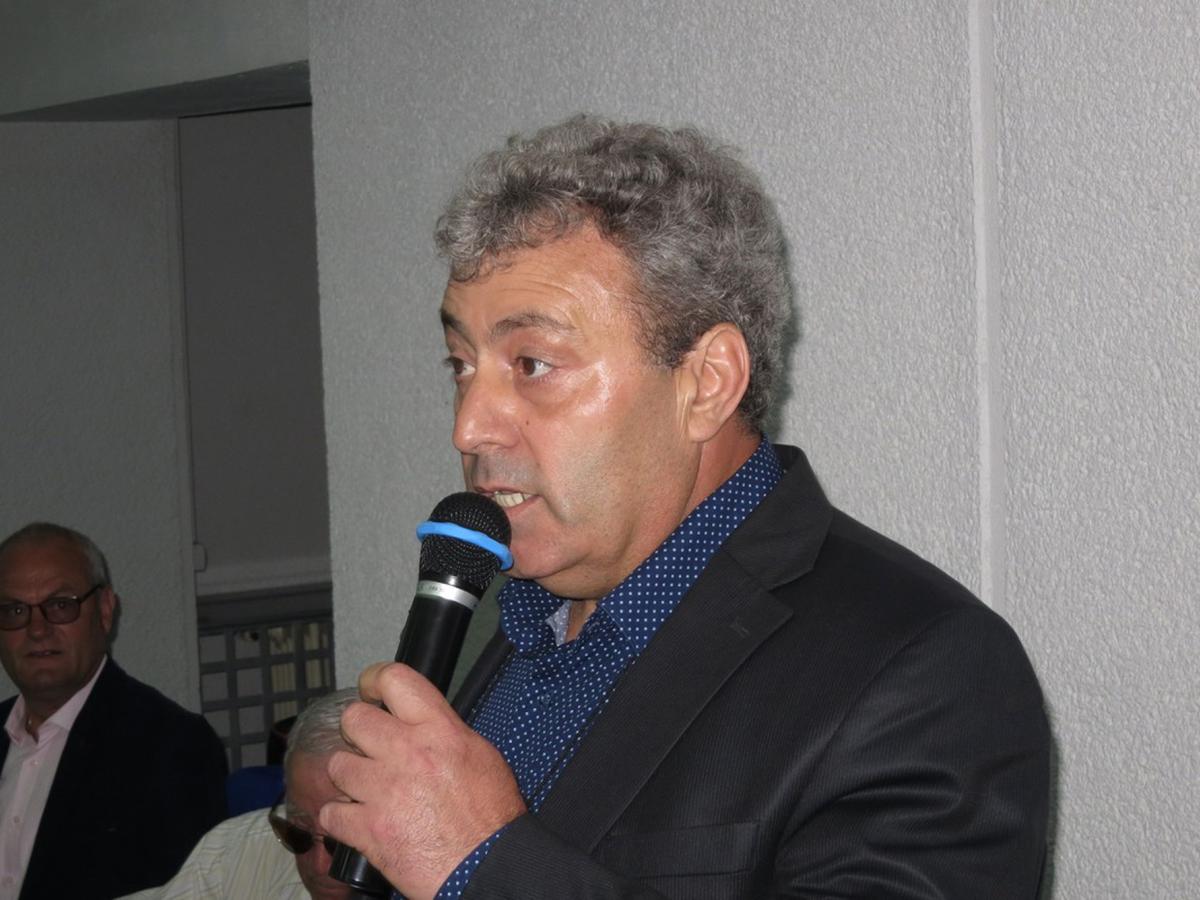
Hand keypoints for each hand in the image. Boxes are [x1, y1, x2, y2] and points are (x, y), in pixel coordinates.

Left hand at [319, 662, 526, 899]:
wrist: (488, 866)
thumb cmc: (492, 818)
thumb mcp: (481, 755)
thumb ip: (445, 731)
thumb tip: (422, 721)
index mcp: (438, 730)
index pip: (394, 679)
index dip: (374, 679)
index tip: (371, 690)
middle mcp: (407, 752)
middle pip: (353, 719)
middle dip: (358, 733)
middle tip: (370, 747)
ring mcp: (383, 790)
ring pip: (337, 765)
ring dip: (349, 778)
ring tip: (367, 789)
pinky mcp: (368, 829)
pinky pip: (330, 813)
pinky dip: (340, 819)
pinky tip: (357, 821)